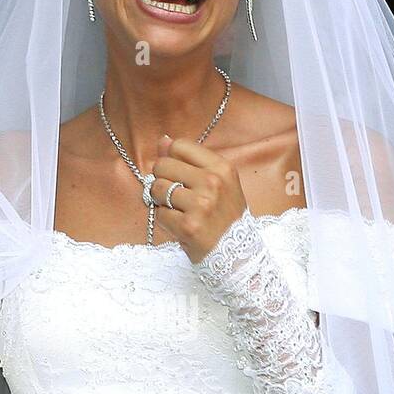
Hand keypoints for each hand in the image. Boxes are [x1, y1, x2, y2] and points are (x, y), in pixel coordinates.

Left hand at [149, 134, 247, 262]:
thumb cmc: (224, 216)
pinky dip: (164, 220)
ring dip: (161, 201)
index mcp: (222, 167)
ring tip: (177, 210)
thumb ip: (189, 160)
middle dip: (162, 180)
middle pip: (163, 165)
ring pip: (157, 189)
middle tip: (176, 195)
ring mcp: (200, 204)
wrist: (237, 254)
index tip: (178, 174)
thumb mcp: (218, 183)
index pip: (179, 146)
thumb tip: (163, 140)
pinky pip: (159, 213)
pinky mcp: (188, 225)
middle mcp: (212, 182)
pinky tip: (179, 225)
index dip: (171, 159)